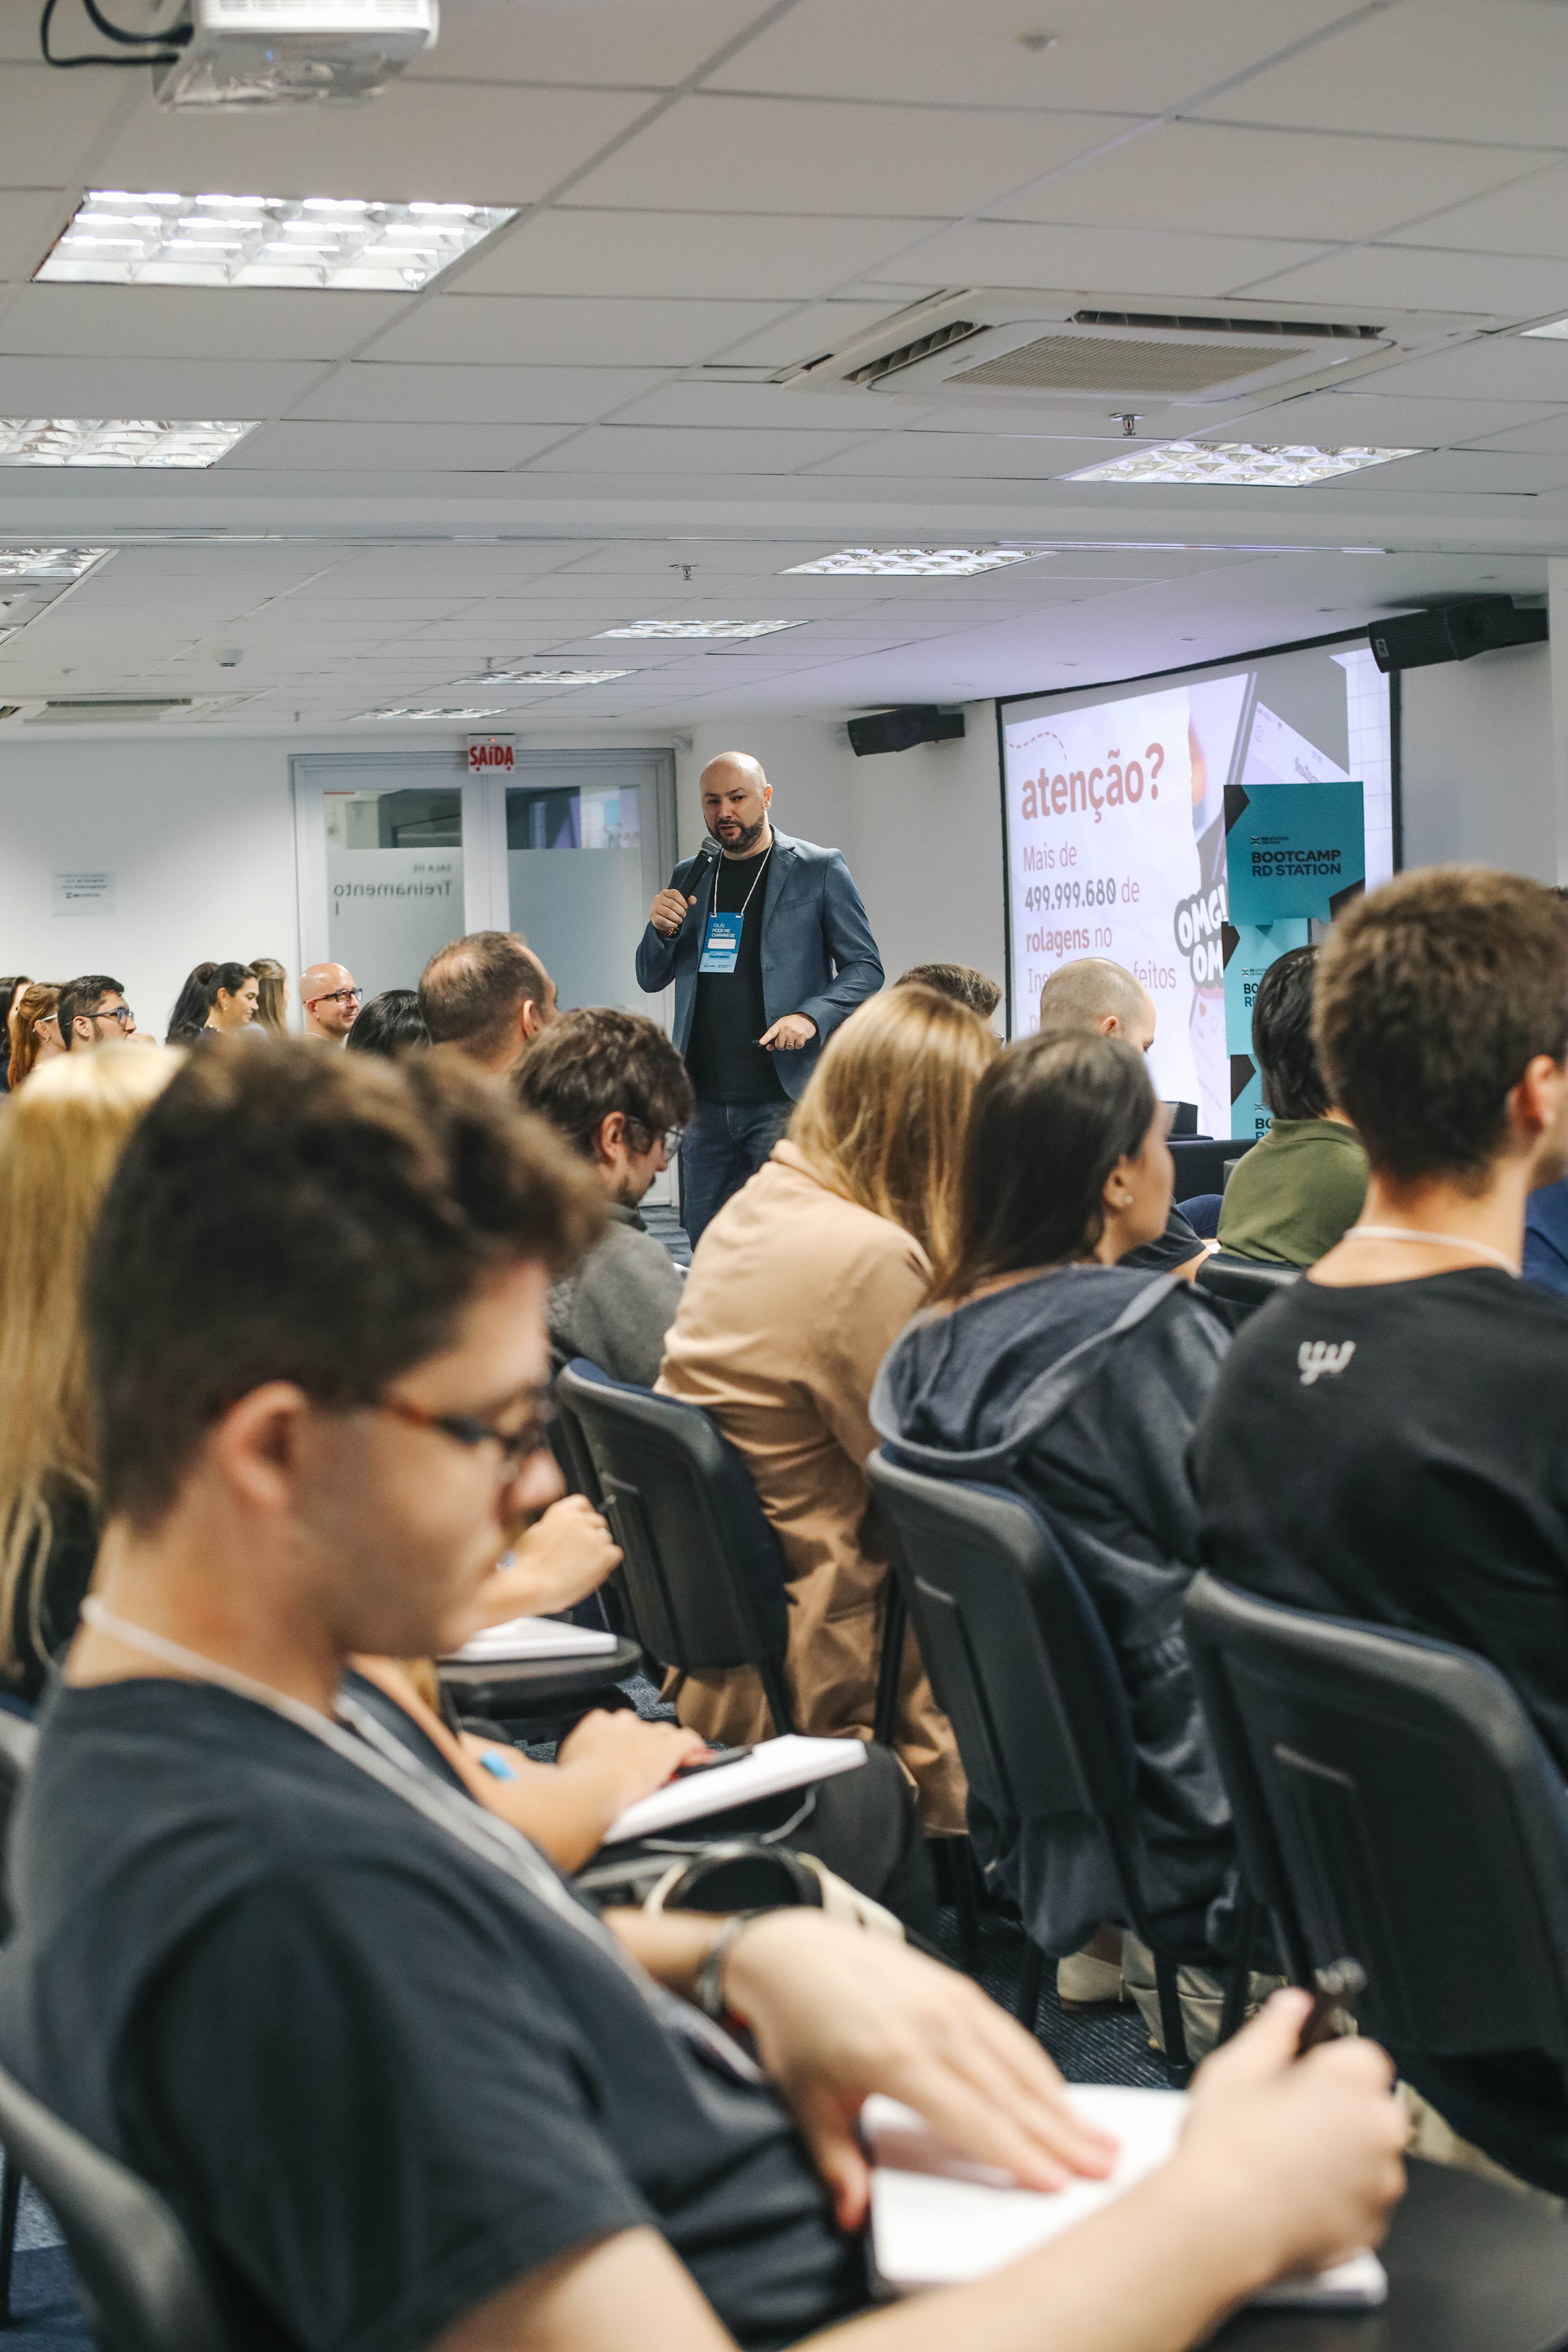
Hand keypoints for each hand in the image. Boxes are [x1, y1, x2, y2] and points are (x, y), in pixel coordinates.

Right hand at [475, 1497, 621, 1622]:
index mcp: (560, 1512)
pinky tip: (593, 1571)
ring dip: (598, 1551)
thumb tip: (556, 1529)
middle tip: (581, 1553)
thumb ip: (549, 1527)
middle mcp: (579, 1520)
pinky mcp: (603, 1555)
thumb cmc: (527, 1568)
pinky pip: (615, 1554)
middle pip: (598, 1522)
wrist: (531, 1587)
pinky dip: (608, 1563)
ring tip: (582, 1566)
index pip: (582, 1503)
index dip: (585, 1516)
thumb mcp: (531, 1535)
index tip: (583, 1526)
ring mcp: (592, 1537)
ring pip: (606, 1539)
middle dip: (592, 1536)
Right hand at [556, 1709, 709, 1808]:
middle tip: (641, 1769)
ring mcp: (648, 1733)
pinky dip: (693, 1749)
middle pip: (641, 1731)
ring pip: (663, 1735)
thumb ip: (579, 1756)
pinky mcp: (669, 1748)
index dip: (622, 1745)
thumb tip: (576, 1762)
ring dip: (665, 1750)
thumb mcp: (569, 1763)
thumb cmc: (577, 1781)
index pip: (616, 1728)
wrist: (595, 1786)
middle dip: (643, 1747)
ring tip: (668, 1768)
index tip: (622, 1759)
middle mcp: (624, 1722)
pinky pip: (687, 1741)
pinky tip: (699, 1756)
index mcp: (598, 1722)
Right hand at [650, 887, 695, 936]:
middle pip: (672, 903)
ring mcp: (655, 907)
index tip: (686, 907)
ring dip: (676, 918)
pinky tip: (675, 925)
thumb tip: (693, 900)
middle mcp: (658, 898)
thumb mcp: (681, 903)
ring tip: (680, 920)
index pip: (674, 893)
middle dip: (680, 911)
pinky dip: (671, 924)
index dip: (682, 900)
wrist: (661, 917)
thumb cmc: (671, 908)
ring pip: (667, 912)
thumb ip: (688, 900)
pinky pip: (663, 920)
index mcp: (665, 892)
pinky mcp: (653, 916)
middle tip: (684, 915)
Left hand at [723, 1912, 1117, 2230]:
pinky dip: (1039, 2069)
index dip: (1016, 2154)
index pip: (971, 2118)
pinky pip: (1009, 2033)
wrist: (791, 1951)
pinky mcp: (957, 1986)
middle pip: (1009, 2092)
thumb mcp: (805, 2102)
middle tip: (1106, 2171)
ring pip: (1020, 2061)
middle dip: (1061, 2136)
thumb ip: (836, 2162)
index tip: (1056, 2186)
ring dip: (1062, 2104)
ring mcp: (950, 2000)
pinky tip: (1060, 2097)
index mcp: (895, 2057)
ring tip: (1101, 2140)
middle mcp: (932, 2025)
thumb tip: (851, 2217)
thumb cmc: (798, 2027)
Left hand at [758, 1013, 816, 1051]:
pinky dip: (798, 1045)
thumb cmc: (793, 1023)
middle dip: (783, 1045)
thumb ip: (775, 1037)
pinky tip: (799, 1039)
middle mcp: (786, 1028)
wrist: (807, 1019)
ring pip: (789, 1047)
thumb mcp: (782, 1026)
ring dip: (791, 1045)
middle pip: (780, 1045)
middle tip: (787, 1039)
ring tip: (794, 1038)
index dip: (766, 1038)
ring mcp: (794, 1032)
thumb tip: (768, 1047)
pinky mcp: (801, 1036)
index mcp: (780, 1024)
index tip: (762, 1042)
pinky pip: (797, 1047)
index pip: (771, 1032)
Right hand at [1171, 1989, 1405, 2288]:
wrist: (1218, 2227)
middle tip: (1283, 2118)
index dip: (1326, 2062)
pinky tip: (1292, 2192)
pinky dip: (1336, 2195)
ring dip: (1337, 2152)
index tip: (1301, 2074)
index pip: (1362, 2053)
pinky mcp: (1371, 2229)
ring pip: (1365, 2154)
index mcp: (1353, 2083)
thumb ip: (1275, 2027)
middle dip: (1334, 2107)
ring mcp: (1380, 2186)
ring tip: (1282, 2159)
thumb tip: (1293, 2005)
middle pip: (1367, 2105)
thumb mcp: (1236, 2067)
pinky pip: (1360, 2199)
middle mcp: (1380, 2133)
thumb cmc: (1226, 2150)